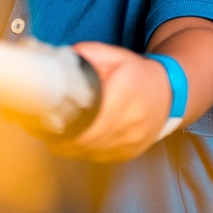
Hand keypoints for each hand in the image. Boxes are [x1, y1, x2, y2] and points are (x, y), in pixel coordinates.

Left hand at [45, 41, 171, 162]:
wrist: (169, 94)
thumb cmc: (139, 75)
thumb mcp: (116, 56)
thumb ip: (89, 54)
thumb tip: (61, 57)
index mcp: (124, 97)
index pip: (90, 124)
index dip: (66, 129)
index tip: (47, 123)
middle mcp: (130, 124)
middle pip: (87, 142)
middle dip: (62, 139)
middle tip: (43, 130)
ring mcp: (131, 142)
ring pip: (91, 153)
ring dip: (70, 147)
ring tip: (55, 135)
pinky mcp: (130, 153)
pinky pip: (100, 158)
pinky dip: (84, 152)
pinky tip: (75, 141)